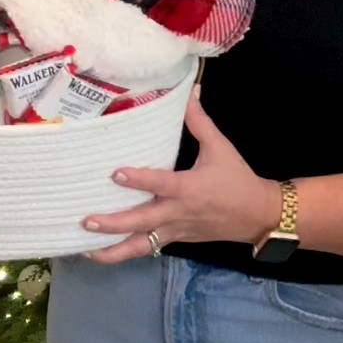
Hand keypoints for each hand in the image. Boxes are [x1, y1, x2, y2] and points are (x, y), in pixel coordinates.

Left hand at [81, 88, 278, 265]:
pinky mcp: (176, 240)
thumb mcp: (220, 147)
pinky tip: (103, 251)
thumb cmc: (237, 179)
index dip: (138, 180)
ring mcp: (175, 230)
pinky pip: (148, 249)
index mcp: (188, 188)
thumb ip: (199, 121)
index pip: (160, 184)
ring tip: (85, 249)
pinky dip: (126, 252)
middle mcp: (178, 212)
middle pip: (141, 222)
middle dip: (113, 224)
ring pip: (141, 246)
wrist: (257, 215)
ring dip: (113, 250)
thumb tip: (190, 90)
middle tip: (86, 221)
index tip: (115, 174)